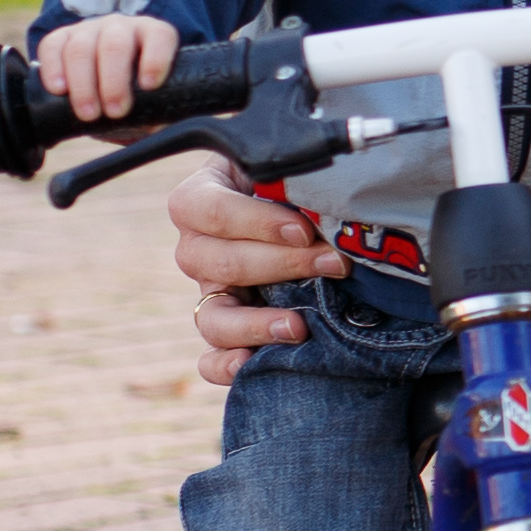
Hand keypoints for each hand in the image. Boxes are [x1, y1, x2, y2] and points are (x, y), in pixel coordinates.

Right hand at [37, 13, 179, 122]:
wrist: (104, 81)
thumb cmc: (136, 91)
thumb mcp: (154, 97)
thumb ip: (159, 109)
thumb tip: (155, 127)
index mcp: (153, 35)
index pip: (160, 37)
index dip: (156, 59)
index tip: (149, 86)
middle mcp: (121, 27)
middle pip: (115, 45)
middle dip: (114, 82)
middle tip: (115, 112)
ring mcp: (89, 29)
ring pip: (81, 48)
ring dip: (83, 84)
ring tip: (88, 113)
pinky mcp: (60, 37)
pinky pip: (52, 46)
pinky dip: (53, 69)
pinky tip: (58, 90)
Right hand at [164, 160, 333, 385]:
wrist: (304, 205)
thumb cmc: (294, 178)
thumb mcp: (286, 164)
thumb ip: (294, 172)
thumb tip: (333, 192)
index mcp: (200, 198)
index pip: (206, 210)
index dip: (254, 222)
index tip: (303, 228)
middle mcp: (197, 247)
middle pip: (218, 263)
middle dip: (282, 265)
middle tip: (333, 262)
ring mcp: (209, 290)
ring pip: (213, 316)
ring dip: (257, 324)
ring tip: (298, 328)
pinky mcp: (227, 326)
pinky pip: (210, 357)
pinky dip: (225, 366)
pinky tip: (252, 364)